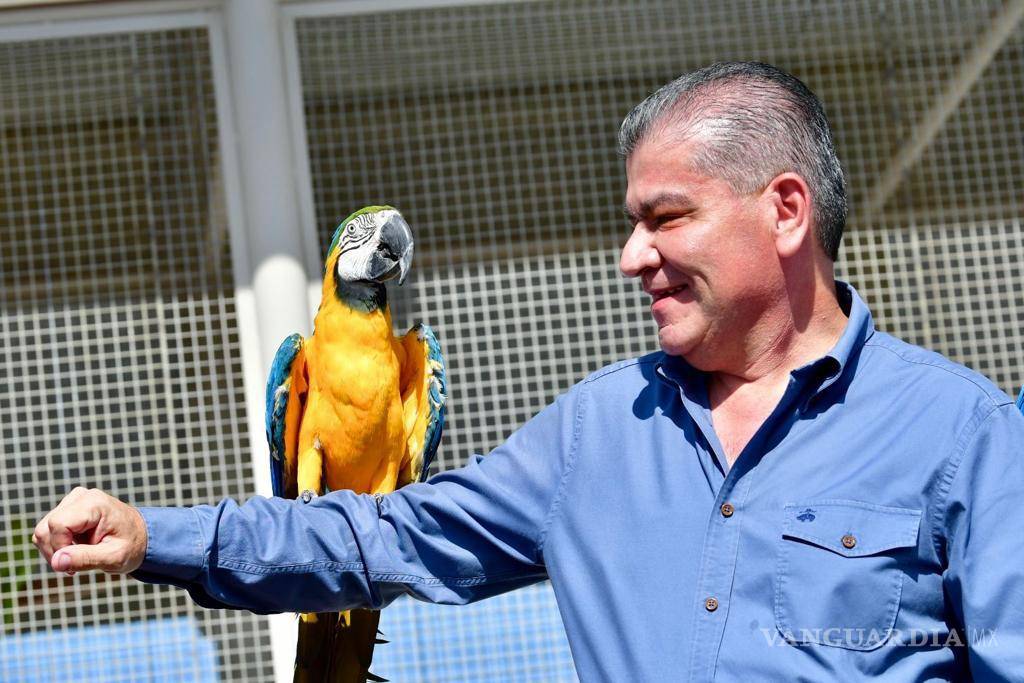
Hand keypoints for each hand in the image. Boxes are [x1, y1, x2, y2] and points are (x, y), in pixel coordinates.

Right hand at [32, 487, 147, 574]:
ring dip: (56, 550)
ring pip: (42, 530)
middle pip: (46, 528)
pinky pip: (47, 530)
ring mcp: (73, 501)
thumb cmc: (131, 546)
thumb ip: (86, 559)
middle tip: (76, 567)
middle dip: (55, 552)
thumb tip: (57, 562)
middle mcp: (81, 497)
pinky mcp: (68, 509)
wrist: (141, 537)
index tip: (75, 564)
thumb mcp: (114, 557)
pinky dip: (57, 545)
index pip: (58, 524)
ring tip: (79, 558)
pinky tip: (76, 551)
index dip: (60, 547)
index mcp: (95, 504)